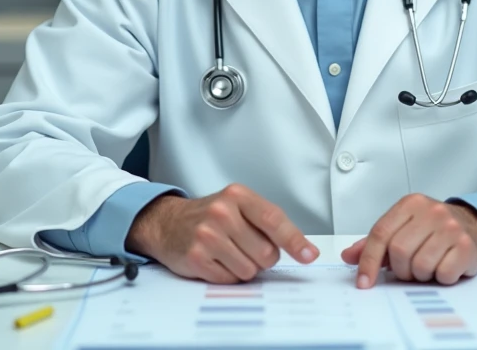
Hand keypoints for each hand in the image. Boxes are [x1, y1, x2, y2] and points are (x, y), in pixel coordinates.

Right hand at [127, 183, 317, 283]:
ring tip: (228, 253)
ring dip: (243, 268)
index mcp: (238, 196)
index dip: (295, 241)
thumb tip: (303, 249)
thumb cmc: (210, 216)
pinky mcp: (196, 257)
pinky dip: (227, 276)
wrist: (167, 223)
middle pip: (266, 253)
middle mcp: (222, 212)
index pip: (274, 220)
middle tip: (245, 247)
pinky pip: (229, 280)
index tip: (309, 255)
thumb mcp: (238, 206)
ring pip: (249, 270)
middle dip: (262, 258)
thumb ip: (268, 222)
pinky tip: (215, 261)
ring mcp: (207, 235)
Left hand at [340, 194, 476, 287]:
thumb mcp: (404, 227)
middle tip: (408, 269)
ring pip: (420, 265)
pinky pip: (443, 273)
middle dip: (400, 269)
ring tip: (428, 266)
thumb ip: (376, 242)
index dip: (368, 260)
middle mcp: (431, 211)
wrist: (476, 226)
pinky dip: (440, 277)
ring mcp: (450, 228)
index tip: (364, 282)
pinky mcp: (466, 246)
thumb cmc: (434, 229)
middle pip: (399, 251)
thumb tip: (348, 256)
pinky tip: (444, 267)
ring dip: (420, 275)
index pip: (381, 233)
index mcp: (410, 204)